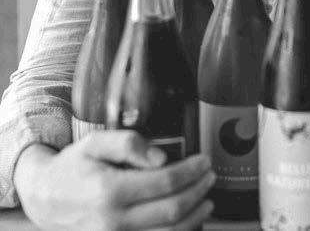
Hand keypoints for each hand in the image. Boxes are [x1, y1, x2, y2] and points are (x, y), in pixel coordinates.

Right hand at [14, 130, 214, 230]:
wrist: (45, 198)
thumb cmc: (73, 167)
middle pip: (172, 210)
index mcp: (110, 191)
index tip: (204, 161)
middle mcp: (113, 222)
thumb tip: (161, 157)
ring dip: (194, 217)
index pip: (165, 182)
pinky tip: (188, 222)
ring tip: (206, 199)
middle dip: (198, 191)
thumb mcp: (95, 142)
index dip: (191, 171)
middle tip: (210, 176)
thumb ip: (129, 143)